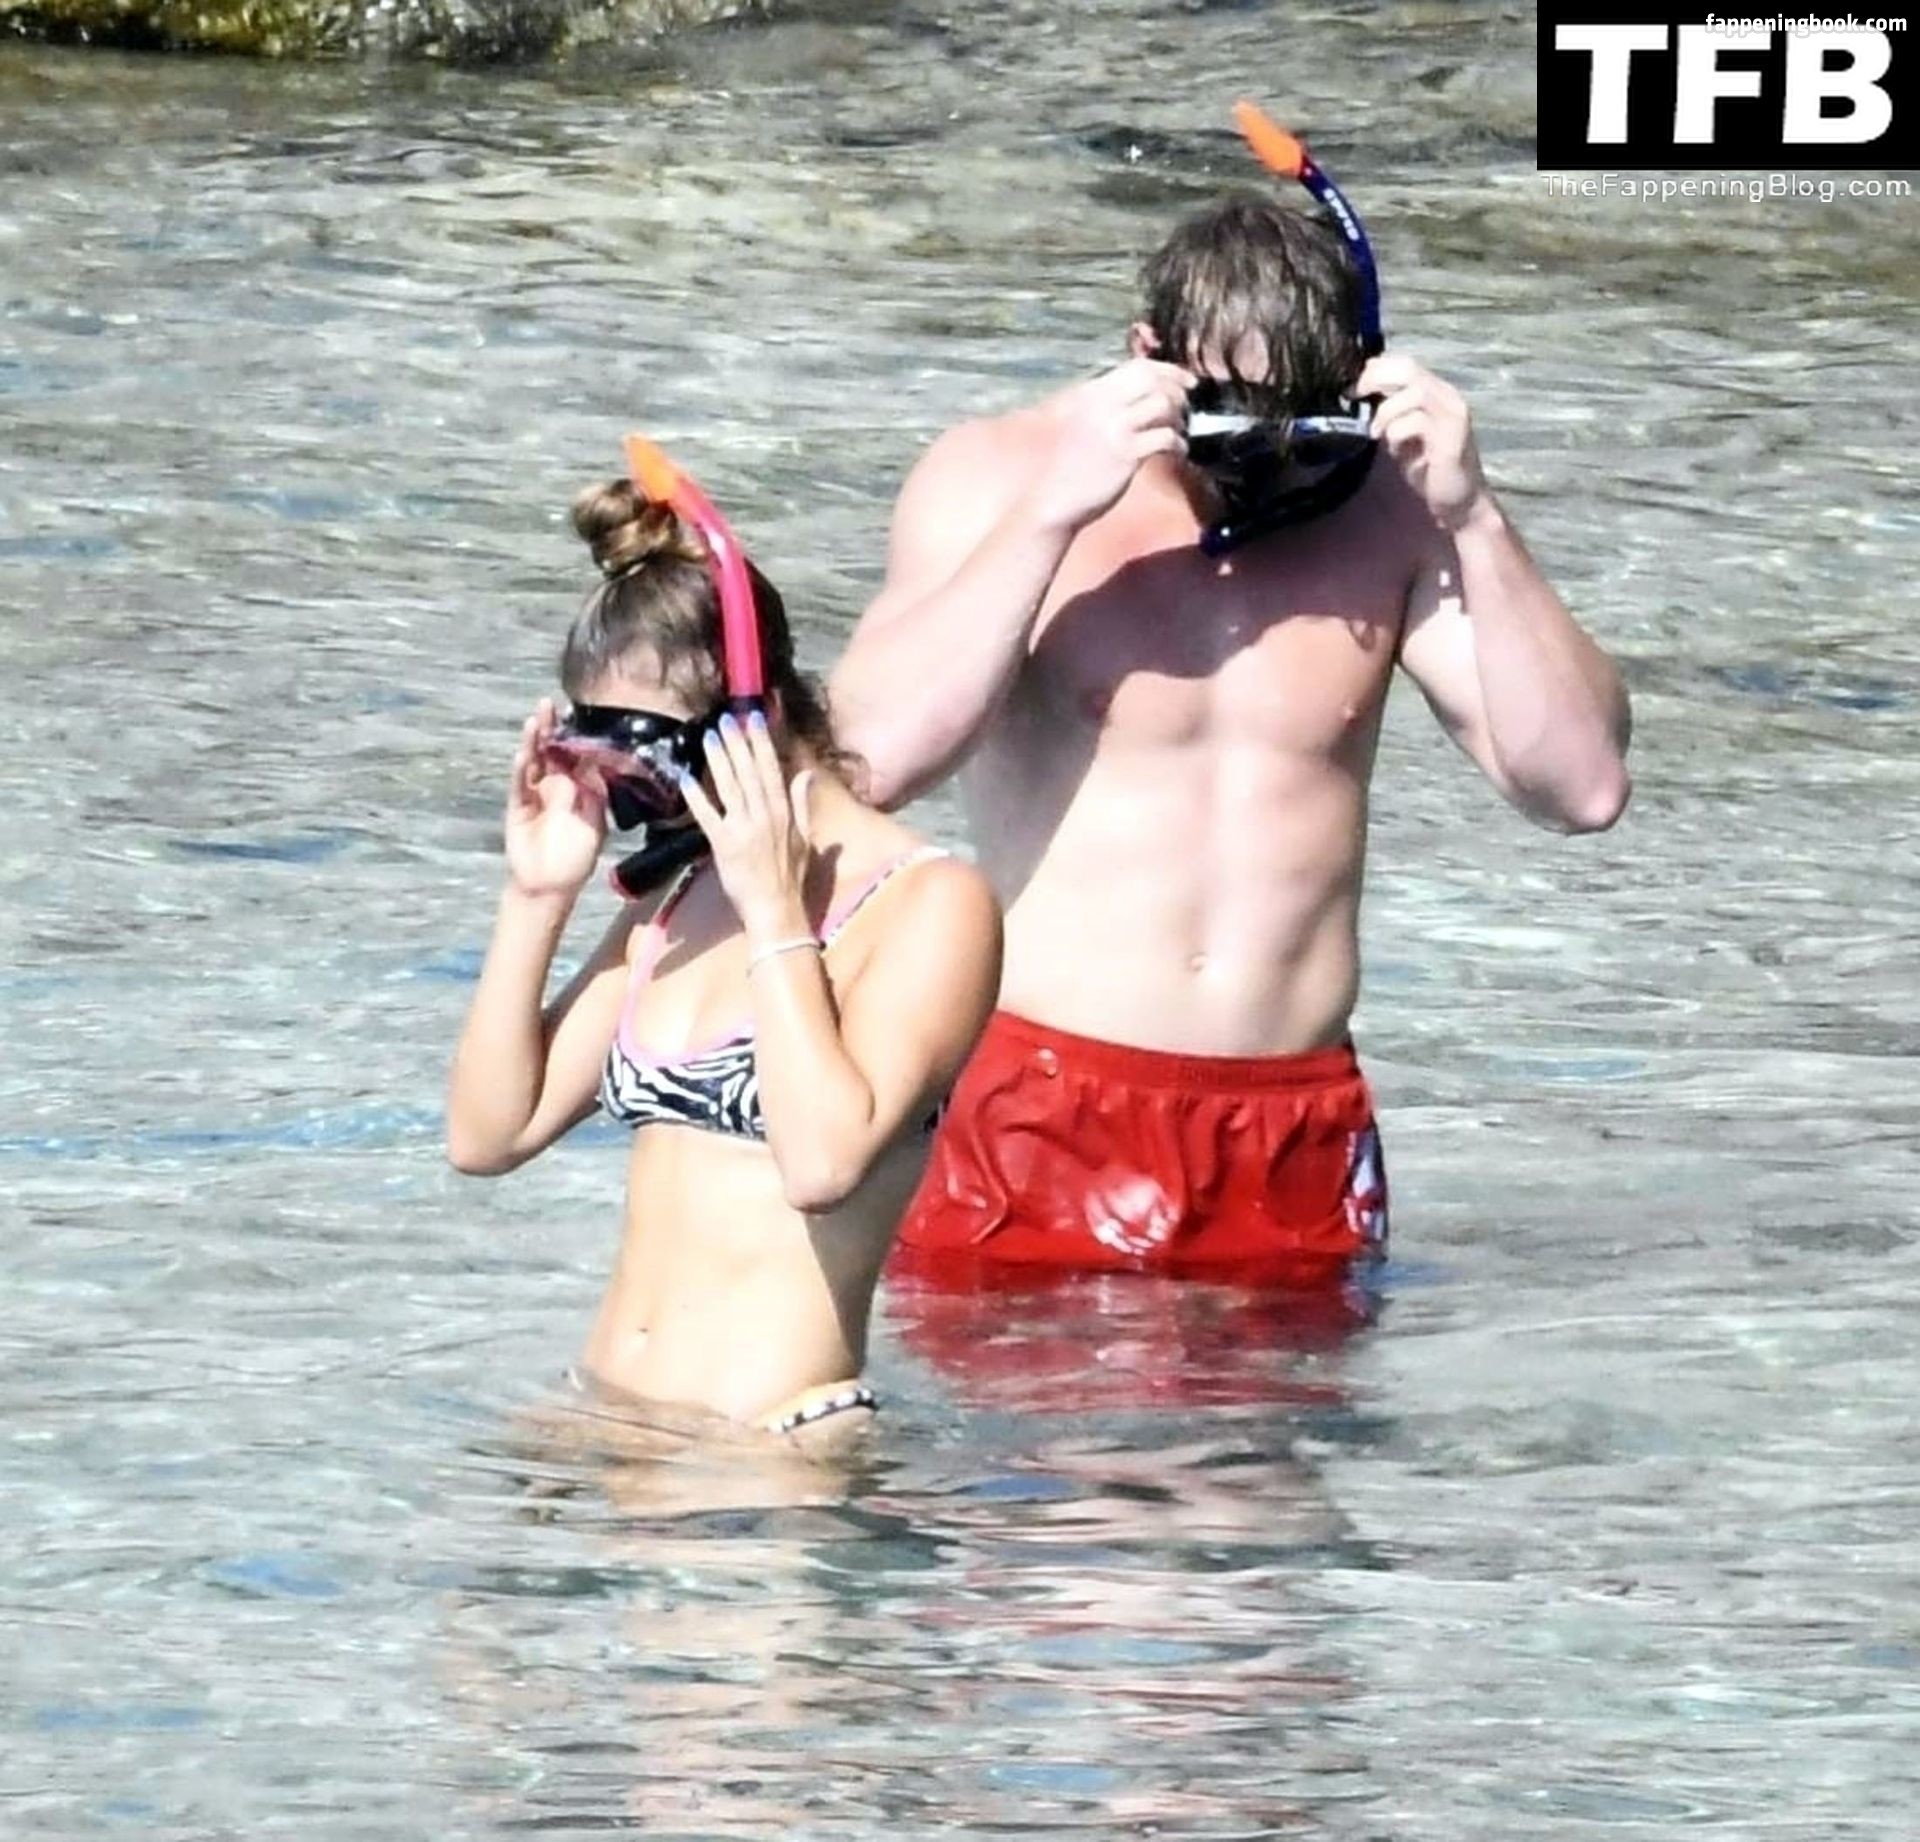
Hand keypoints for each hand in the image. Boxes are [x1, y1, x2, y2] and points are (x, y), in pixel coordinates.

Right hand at [503, 697, 607, 898]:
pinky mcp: (518, 806)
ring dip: (533, 742)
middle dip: (551, 728)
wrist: (550, 885)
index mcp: (579, 787)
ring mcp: (535, 793)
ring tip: (534, 721)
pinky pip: (519, 785)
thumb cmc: (576, 856)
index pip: (577, 755)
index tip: (578, 714)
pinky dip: (520, 770)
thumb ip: (595, 796)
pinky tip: (522, 755)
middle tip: (549, 704)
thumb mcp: (596, 824)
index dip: (577, 736)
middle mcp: (556, 784)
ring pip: (533, 761)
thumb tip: (595, 767)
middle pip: (552, 750)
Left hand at [680, 711, 813, 944]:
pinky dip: (697, 797)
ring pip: (729, 786)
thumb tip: (807, 774)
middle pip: (749, 771)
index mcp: (784, 811)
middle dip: (737, 742)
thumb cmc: (791, 877)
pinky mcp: (723, 845)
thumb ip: (802, 804)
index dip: (761, 741)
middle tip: (725, 718)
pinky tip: (686, 778)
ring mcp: (743, 829)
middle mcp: (765, 815)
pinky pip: (708, 815)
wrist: (776, 909)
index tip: (753, 718)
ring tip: (708, 736)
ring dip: (718, 760)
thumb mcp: (805, 838)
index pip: (772, 768)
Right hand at [1030, 356, 1194, 532]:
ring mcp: (1115, 428)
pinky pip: (1164, 437)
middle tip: (1188, 403)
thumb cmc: (1070, 468)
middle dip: (1177, 387)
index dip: (1166, 369)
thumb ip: (1108, 407)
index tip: (1184, 379)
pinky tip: (1177, 451)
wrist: (1055, 501)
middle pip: (1152, 378)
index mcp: (1091, 394)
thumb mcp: (1083, 424)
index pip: (1136, 367)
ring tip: (1179, 430)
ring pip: (1162, 403)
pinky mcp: (1126, 453)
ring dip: (1179, 416)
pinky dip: (1178, 443)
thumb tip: (1143, 398)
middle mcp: (1102, 404)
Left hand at [1357, 354, 1491, 530]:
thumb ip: (1390, 413)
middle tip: (1358, 397)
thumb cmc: (1428, 468)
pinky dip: (1397, 432)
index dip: (1376, 369)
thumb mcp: (1403, 434)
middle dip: (1377, 379)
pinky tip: (1394, 450)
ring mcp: (1453, 416)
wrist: (1459, 501)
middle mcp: (1448, 398)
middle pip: (1410, 369)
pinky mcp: (1451, 439)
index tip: (1355, 386)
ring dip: (1387, 411)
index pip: (1405, 364)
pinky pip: (1418, 422)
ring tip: (1375, 433)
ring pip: (1415, 392)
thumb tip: (1360, 395)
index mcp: (1436, 393)